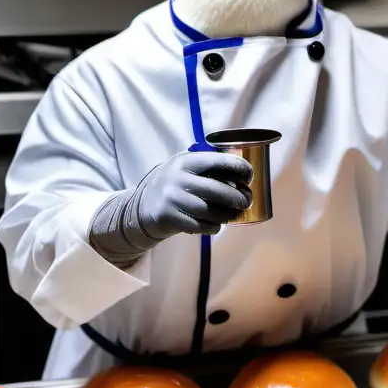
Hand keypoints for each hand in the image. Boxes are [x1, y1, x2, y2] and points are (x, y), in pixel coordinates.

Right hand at [89, 151, 252, 266]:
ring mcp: (173, 199)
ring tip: (234, 214)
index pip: (218, 160)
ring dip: (228, 215)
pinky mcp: (170, 218)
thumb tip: (242, 173)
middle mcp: (178, 178)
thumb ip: (206, 166)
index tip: (249, 176)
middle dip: (238, 197)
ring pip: (211, 211)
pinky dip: (213, 227)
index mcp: (185, 161)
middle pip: (217, 190)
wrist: (139, 206)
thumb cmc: (172, 185)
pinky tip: (217, 225)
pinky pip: (200, 225)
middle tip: (246, 201)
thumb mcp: (183, 167)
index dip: (239, 168)